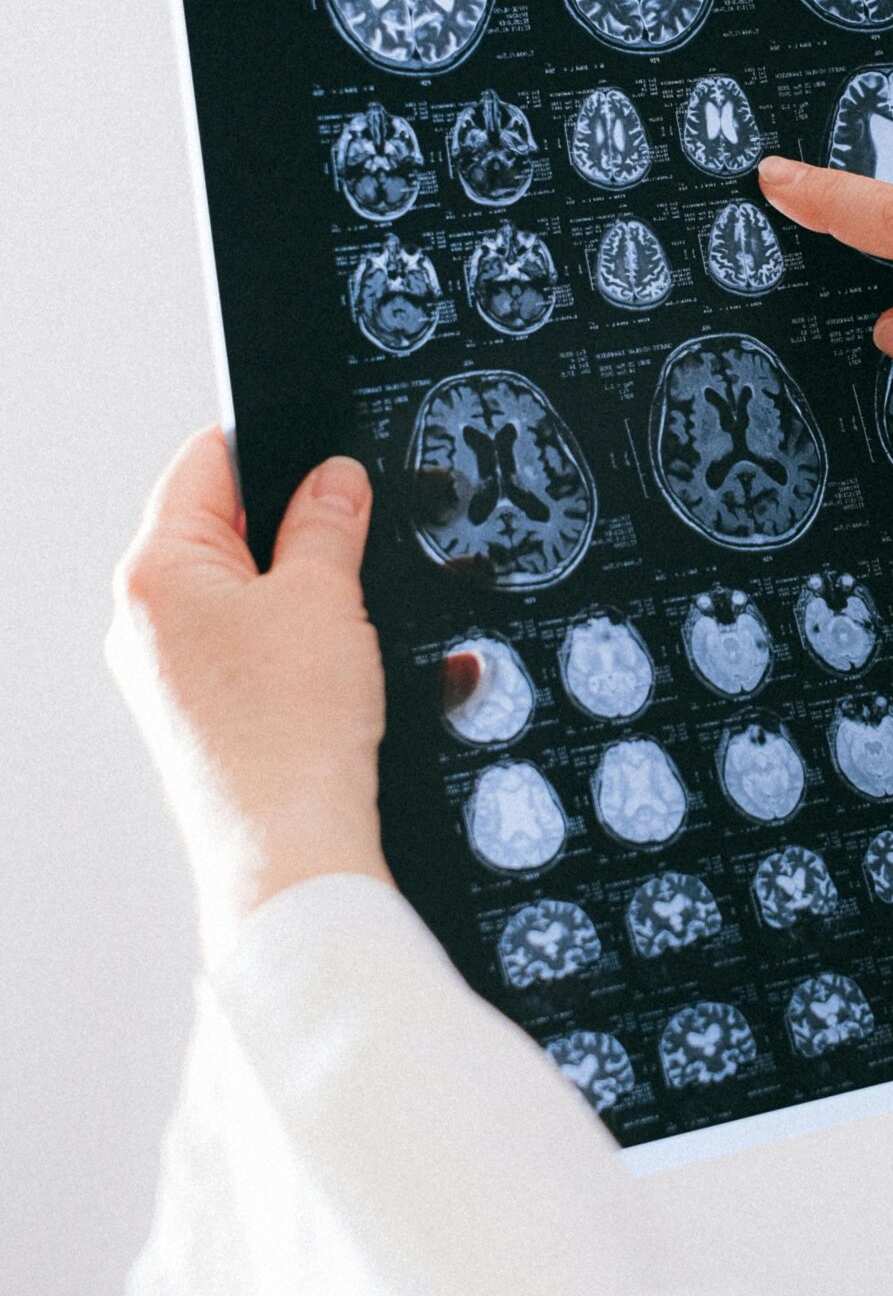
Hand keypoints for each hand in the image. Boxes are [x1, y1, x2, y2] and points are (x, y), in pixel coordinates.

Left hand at [107, 429, 392, 966]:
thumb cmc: (289, 734)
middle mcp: (140, 620)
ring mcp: (162, 672)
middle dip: (290, 527)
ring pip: (237, 591)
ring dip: (295, 591)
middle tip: (349, 543)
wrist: (290, 848)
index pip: (205, 463)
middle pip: (219, 529)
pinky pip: (241, 648)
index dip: (274, 447)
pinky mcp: (193, 714)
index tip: (323, 451)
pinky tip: (331, 667)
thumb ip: (328, 520)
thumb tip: (334, 479)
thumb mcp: (326, 596)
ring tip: (342, 619)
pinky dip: (289, 642)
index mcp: (153, 572)